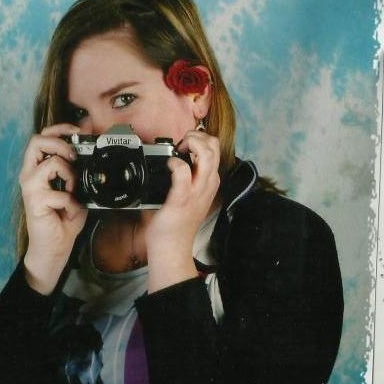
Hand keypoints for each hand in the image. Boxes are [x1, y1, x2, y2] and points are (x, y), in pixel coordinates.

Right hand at [19, 123, 87, 293]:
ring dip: (69, 174)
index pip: (42, 138)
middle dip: (61, 144)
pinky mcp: (34, 203)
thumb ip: (78, 173)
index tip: (77, 131)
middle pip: (36, 141)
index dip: (59, 129)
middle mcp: (30, 175)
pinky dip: (71, 203)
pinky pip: (60, 193)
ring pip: (51, 163)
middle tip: (74, 157)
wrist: (55, 247)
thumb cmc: (63, 218)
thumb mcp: (76, 190)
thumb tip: (90, 156)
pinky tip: (69, 212)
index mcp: (38, 169)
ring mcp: (30, 188)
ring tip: (72, 191)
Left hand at [145, 131, 220, 292]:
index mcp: (210, 182)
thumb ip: (188, 179)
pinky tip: (169, 166)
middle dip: (197, 135)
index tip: (183, 145)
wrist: (172, 247)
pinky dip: (175, 163)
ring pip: (206, 154)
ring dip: (191, 143)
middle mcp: (208, 184)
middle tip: (182, 143)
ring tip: (179, 149)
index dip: (199, 139)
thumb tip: (173, 160)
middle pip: (215, 146)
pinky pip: (183, 171)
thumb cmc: (177, 222)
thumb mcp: (190, 196)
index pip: (214, 148)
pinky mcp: (182, 198)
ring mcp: (197, 191)